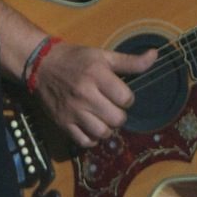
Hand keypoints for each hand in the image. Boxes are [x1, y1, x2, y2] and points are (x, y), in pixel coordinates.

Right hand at [35, 41, 158, 147]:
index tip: (118, 93)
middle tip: (111, 107)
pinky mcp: (62, 123)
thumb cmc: (76, 59)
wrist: (41, 65)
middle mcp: (85, 94)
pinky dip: (91, 138)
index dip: (126, 98)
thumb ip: (130, 61)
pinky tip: (90, 126)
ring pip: (102, 133)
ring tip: (102, 117)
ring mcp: (73, 111)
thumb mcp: (103, 55)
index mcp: (97, 75)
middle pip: (117, 119)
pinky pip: (85, 142)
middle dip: (118, 114)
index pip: (126, 98)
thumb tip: (155, 55)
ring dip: (106, 128)